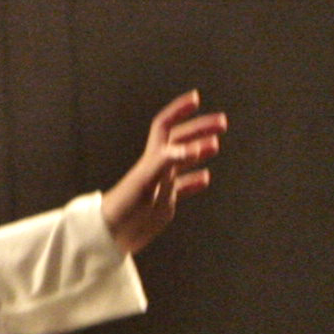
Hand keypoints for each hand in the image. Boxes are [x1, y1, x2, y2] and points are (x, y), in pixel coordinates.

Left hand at [103, 90, 226, 253]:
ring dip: (200, 150)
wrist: (110, 235)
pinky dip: (195, 181)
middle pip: (181, 141)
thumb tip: (193, 147)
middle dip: (200, 129)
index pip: (166, 126)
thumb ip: (167, 162)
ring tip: (216, 144)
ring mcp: (162, 184)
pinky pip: (182, 187)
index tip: (195, 98)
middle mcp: (157, 167)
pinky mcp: (164, 202)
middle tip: (222, 122)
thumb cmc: (123, 206)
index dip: (179, 111)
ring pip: (184, 161)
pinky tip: (205, 179)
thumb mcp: (146, 181)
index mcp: (152, 158)